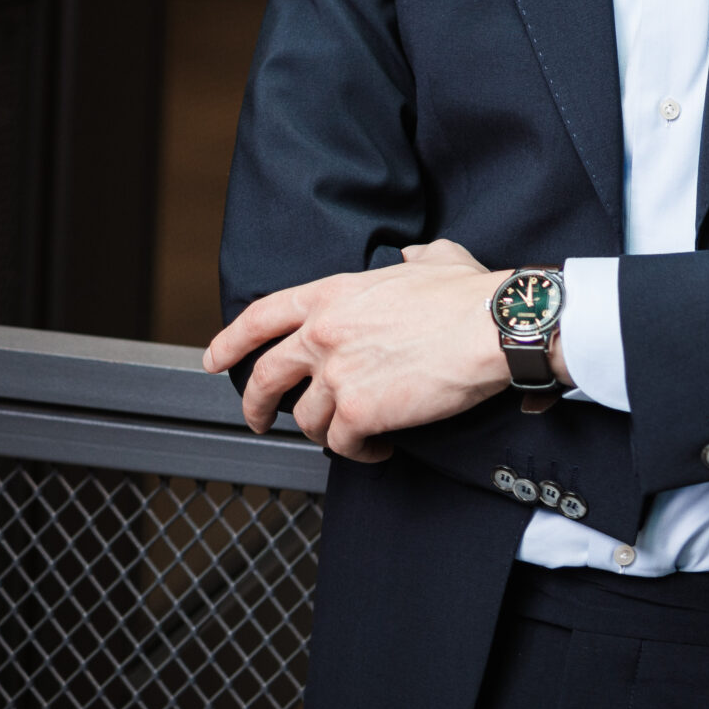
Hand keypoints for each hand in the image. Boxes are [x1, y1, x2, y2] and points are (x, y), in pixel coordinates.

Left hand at [203, 238, 517, 460]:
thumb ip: (413, 258)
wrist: (492, 327)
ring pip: (307, 419)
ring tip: (352, 434)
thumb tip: (411, 256)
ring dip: (326, 431)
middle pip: (265, 376)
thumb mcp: (434, 260)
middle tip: (258, 419)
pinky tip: (378, 447)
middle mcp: (324, 333)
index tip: (215, 359)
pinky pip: (342, 444)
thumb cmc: (471, 294)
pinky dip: (358, 452)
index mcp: (334, 294)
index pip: (262, 316)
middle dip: (255, 403)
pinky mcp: (358, 413)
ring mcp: (337, 374)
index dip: (231, 340)